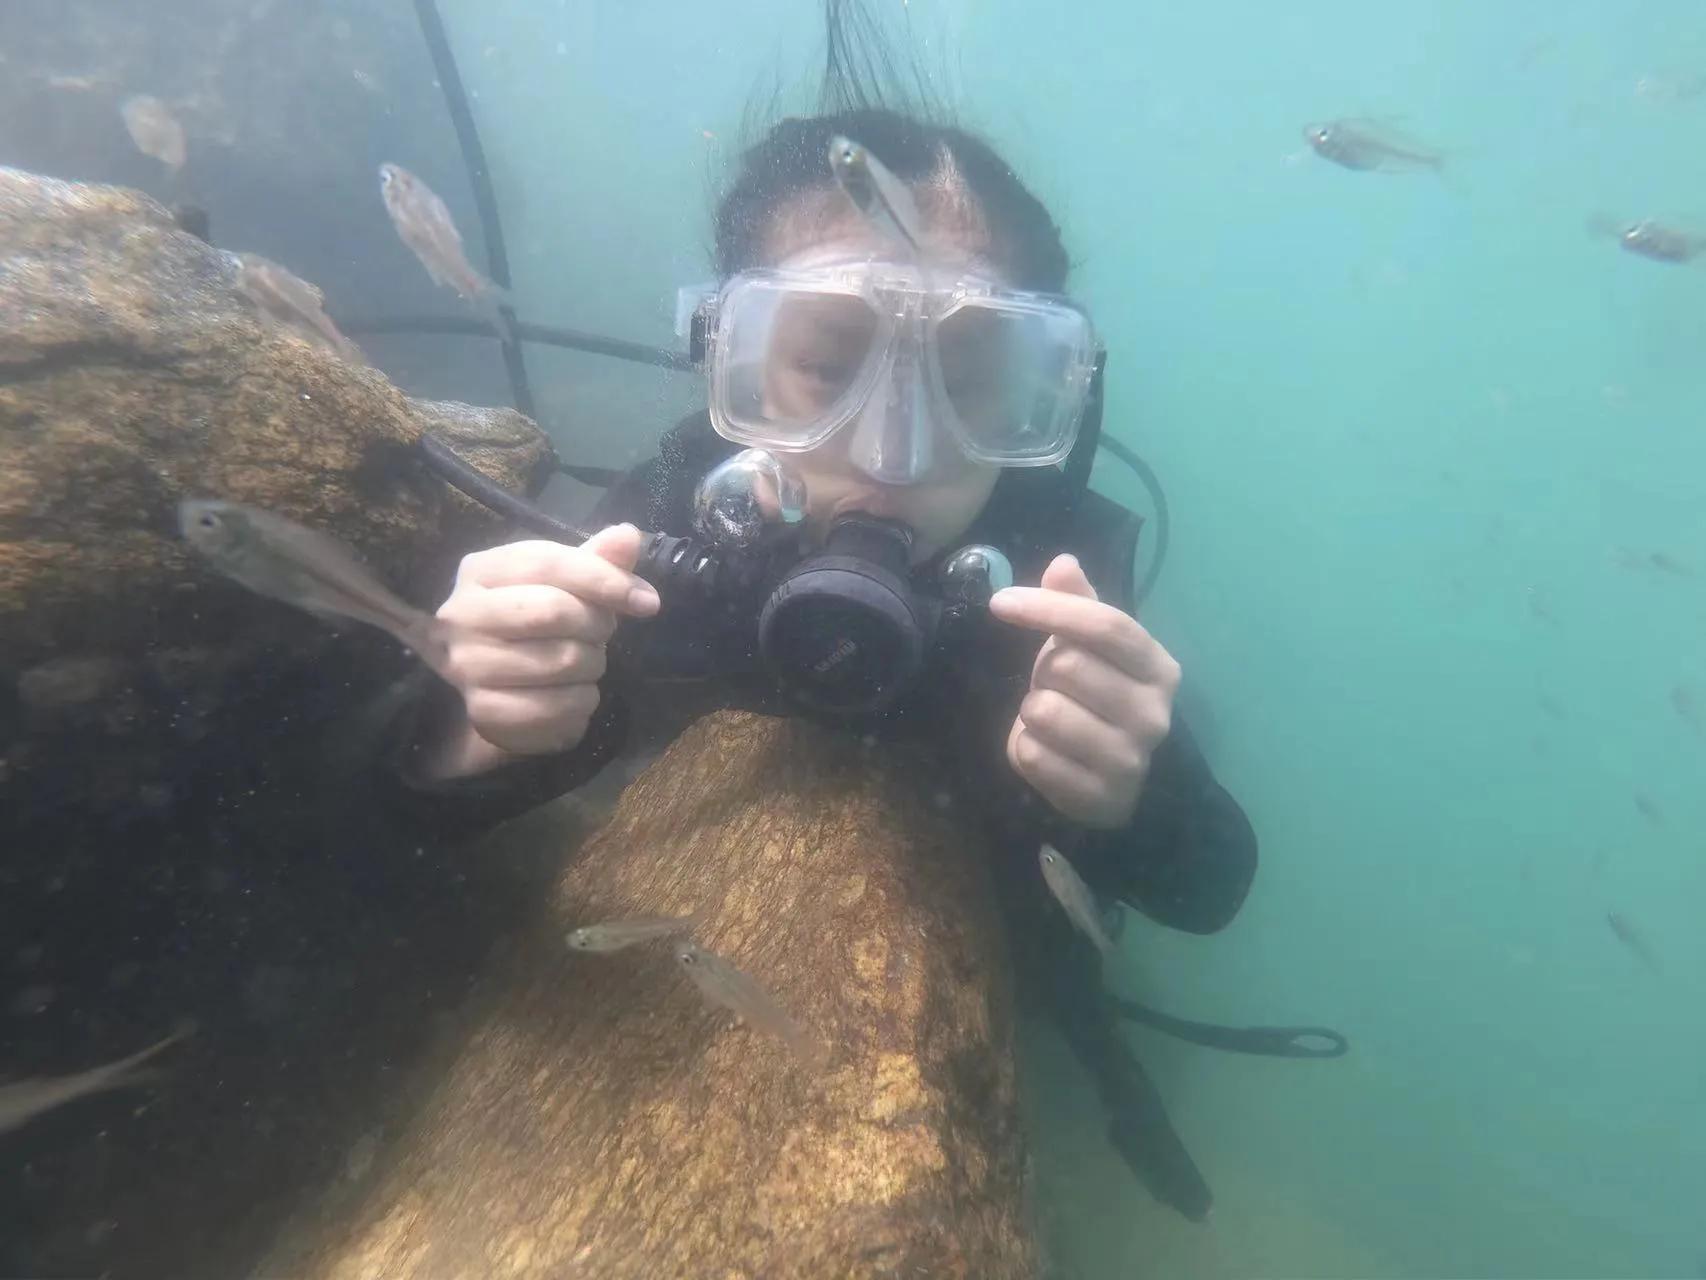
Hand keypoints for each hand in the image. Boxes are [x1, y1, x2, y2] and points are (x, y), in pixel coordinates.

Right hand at [430, 524, 659, 775]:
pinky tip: (573, 694)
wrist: (500, 688)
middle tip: (603, 633)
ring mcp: (468, 667)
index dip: (605, 580)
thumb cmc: (535, 622)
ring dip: (593, 665)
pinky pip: (558, 708)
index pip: (548, 563)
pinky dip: (582, 703)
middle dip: (597, 624)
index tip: (647, 601)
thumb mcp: (564, 584)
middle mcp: (461, 616)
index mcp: (479, 570)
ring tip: (583, 663)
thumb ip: (597, 560)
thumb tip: (628, 536)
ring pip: (562, 662)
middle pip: (554, 611)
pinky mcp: (485, 713)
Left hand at [987, 553, 1179, 828]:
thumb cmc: (1101, 698)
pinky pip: (1031, 756)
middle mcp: (1155, 715)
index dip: (1048, 608)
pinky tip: (1048, 752)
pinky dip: (1024, 749)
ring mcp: (1130, 760)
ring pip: (1043, 711)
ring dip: (1031, 712)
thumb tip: (1063, 563)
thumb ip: (1080, 604)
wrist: (1120, 780)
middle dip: (1043, 672)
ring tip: (1052, 721)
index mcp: (1159, 668)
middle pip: (1065, 665)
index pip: (1105, 625)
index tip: (999, 602)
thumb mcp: (1096, 648)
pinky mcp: (1099, 798)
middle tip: (1055, 686)